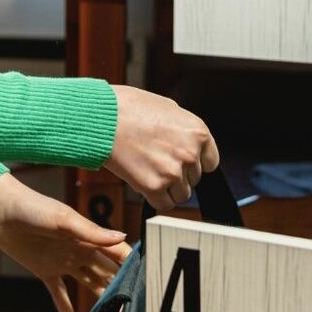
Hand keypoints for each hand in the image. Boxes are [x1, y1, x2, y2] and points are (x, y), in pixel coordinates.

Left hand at [0, 173, 129, 311]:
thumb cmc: (30, 207)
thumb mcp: (63, 219)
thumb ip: (91, 232)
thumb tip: (122, 237)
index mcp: (86, 235)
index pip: (116, 251)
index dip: (131, 263)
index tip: (147, 277)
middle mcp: (78, 249)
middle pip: (106, 270)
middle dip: (121, 284)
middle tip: (135, 302)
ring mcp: (63, 261)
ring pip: (89, 284)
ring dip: (101, 298)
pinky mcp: (45, 271)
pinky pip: (60, 295)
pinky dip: (67, 311)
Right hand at [103, 86, 218, 210]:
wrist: (101, 118)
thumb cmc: (127, 108)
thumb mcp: (166, 107)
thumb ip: (182, 129)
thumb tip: (187, 141)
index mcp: (198, 132)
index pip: (211, 163)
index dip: (194, 163)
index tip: (180, 161)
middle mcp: (190, 153)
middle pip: (194, 179)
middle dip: (177, 173)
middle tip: (155, 160)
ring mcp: (173, 171)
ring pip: (181, 195)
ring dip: (167, 188)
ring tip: (147, 169)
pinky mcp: (154, 186)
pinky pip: (164, 204)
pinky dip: (154, 198)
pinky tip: (142, 180)